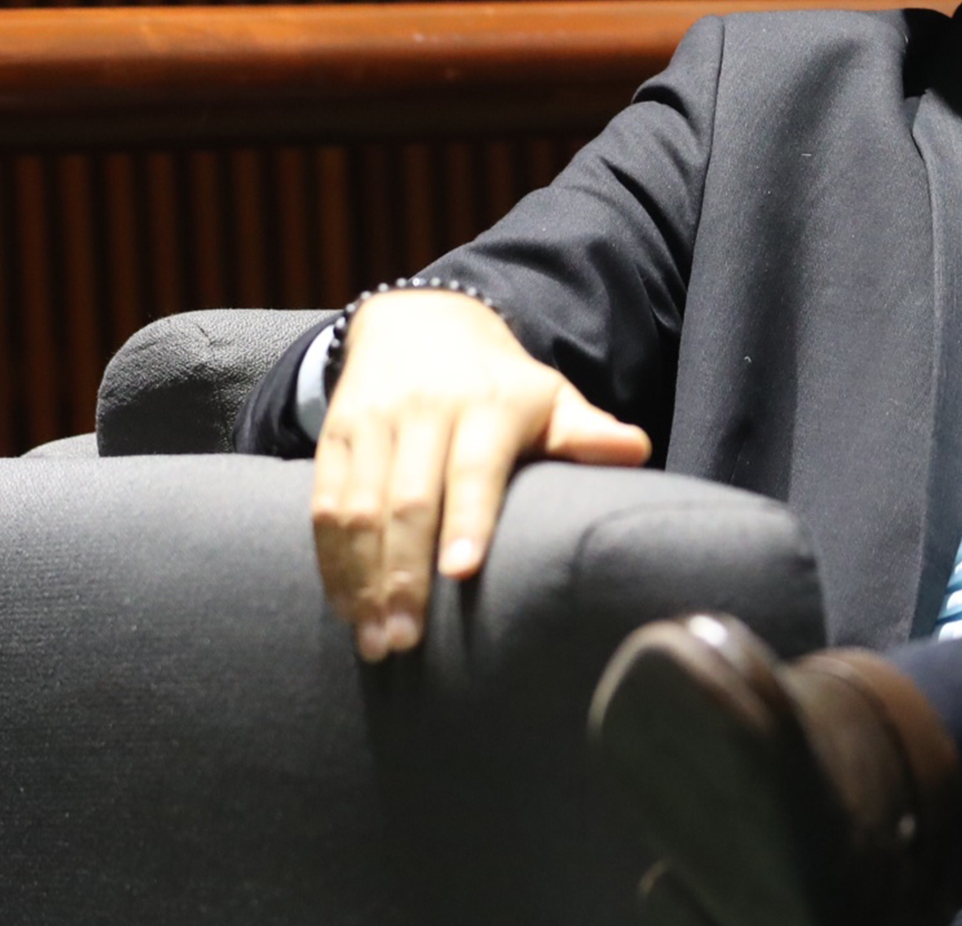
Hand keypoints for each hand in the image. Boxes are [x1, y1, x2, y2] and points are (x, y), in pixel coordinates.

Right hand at [307, 289, 651, 660]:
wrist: (421, 321)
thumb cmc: (502, 385)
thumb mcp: (549, 398)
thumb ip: (586, 432)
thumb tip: (636, 449)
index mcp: (488, 404)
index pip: (474, 468)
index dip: (468, 521)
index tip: (461, 574)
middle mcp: (424, 409)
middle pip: (408, 499)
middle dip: (403, 575)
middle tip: (407, 641)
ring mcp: (373, 421)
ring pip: (357, 508)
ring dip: (362, 580)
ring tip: (376, 640)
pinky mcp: (334, 433)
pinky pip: (324, 503)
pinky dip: (331, 561)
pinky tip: (347, 606)